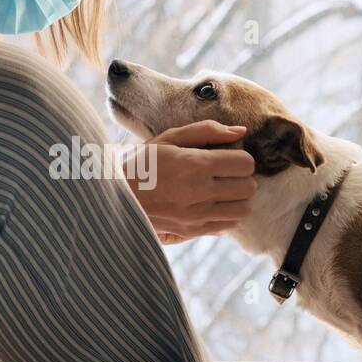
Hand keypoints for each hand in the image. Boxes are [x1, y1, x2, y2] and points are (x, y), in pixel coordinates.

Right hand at [124, 120, 256, 242]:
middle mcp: (199, 192)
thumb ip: (207, 131)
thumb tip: (241, 131)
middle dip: (241, 177)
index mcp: (195, 164)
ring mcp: (197, 215)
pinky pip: (228, 225)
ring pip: (243, 209)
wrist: (113, 196)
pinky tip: (211, 204)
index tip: (227, 157)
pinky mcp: (192, 231)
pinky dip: (226, 214)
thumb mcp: (168, 138)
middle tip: (225, 173)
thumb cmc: (141, 163)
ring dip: (237, 198)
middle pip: (249, 187)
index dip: (240, 157)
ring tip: (221, 190)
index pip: (245, 163)